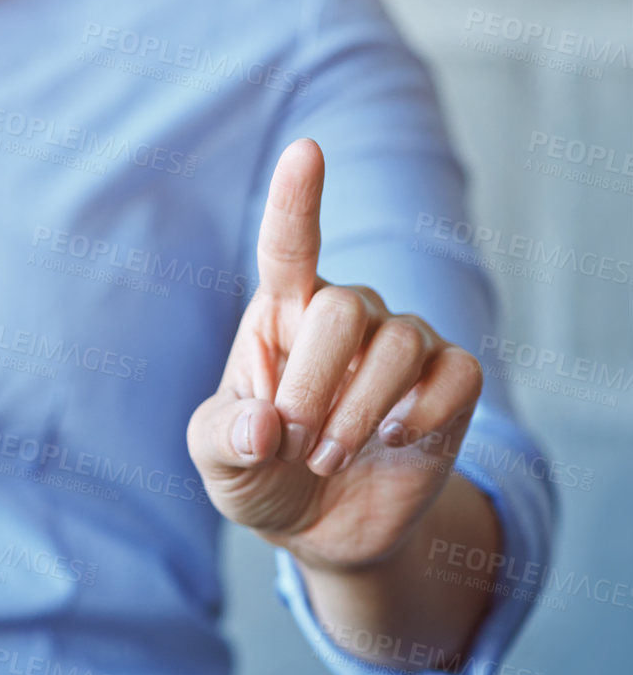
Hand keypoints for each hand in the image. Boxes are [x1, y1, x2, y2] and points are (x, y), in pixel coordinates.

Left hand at [186, 138, 484, 572]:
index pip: (291, 243)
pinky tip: (396, 439)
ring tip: (327, 459)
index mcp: (280, 311)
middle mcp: (344, 312)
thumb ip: (224, 439)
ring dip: (359, 412)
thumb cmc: (260, 471)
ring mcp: (401, 343)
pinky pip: (457, 375)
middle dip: (314, 383)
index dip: (298, 198)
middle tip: (294, 442)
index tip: (306, 149)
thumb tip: (263, 426)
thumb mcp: (218, 460)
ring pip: (401, 343)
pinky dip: (424, 412)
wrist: (321, 525)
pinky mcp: (449, 383)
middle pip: (345, 308)